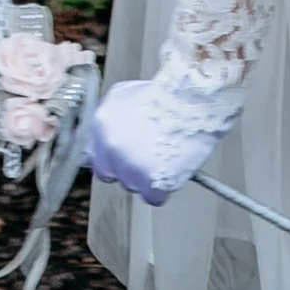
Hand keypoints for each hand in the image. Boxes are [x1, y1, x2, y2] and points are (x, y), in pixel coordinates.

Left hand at [85, 70, 239, 207]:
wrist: (194, 96)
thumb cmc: (169, 91)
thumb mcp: (126, 94)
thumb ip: (114, 118)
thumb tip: (116, 133)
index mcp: (101, 125)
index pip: (96, 154)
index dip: (114, 155)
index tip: (126, 155)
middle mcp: (110, 148)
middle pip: (112, 173)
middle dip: (129, 167)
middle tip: (150, 157)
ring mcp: (128, 167)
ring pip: (133, 185)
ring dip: (148, 176)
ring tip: (168, 157)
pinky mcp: (150, 183)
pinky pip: (153, 198)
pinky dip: (165, 189)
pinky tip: (175, 173)